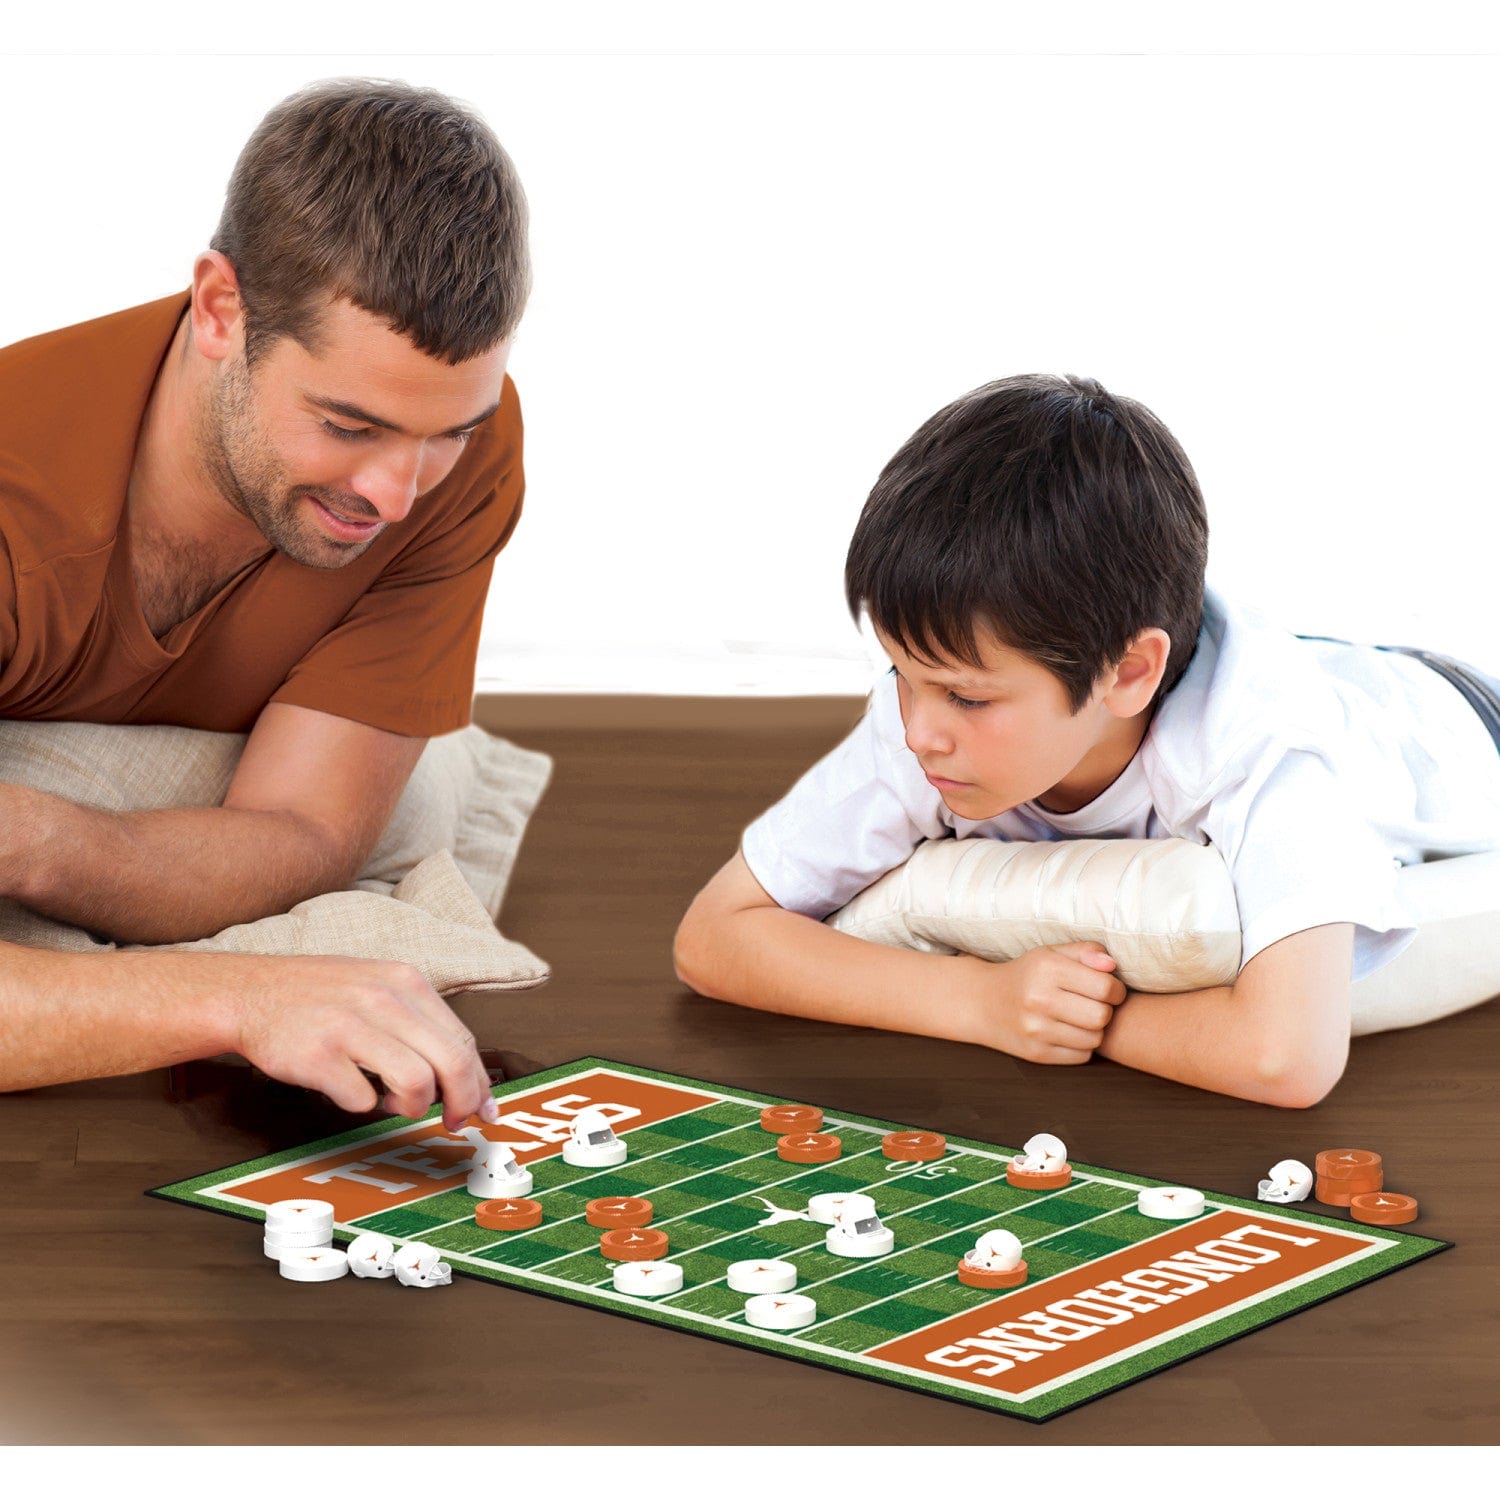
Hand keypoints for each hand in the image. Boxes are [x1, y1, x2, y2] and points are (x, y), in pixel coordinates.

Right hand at [225, 955, 501, 1129]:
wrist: (249, 993)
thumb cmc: (320, 996)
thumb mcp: (379, 987)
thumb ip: (421, 1024)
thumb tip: (467, 1076)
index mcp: (405, 982)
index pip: (462, 1040)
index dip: (478, 1083)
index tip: (481, 1109)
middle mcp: (383, 999)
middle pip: (451, 1062)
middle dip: (462, 1102)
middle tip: (453, 1122)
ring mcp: (350, 1026)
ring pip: (417, 1083)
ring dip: (412, 1107)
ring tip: (393, 1104)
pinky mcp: (318, 1056)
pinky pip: (362, 1100)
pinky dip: (362, 1106)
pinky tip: (352, 1092)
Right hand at [966, 942, 1126, 1063]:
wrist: (984, 1003)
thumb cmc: (1027, 975)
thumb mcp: (1051, 953)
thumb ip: (1085, 951)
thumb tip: (1112, 965)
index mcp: (1046, 969)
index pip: (1105, 987)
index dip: (1115, 989)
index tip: (1108, 988)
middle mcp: (1039, 999)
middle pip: (1102, 1016)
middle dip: (1105, 1010)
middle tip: (1093, 1003)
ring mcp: (1035, 1030)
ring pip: (1094, 1039)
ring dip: (1094, 1030)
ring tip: (1079, 1017)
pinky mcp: (1036, 1054)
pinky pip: (1081, 1056)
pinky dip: (1081, 1045)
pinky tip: (1068, 1031)